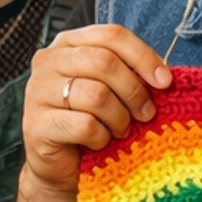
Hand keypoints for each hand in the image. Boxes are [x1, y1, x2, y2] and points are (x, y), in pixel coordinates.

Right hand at [22, 26, 171, 193]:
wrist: (64, 167)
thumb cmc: (93, 122)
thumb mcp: (114, 90)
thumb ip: (131, 74)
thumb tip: (164, 76)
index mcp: (69, 44)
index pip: (111, 35)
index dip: (143, 56)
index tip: (165, 82)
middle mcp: (48, 61)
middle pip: (104, 62)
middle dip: (134, 91)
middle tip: (146, 114)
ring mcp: (37, 91)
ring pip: (96, 95)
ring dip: (119, 118)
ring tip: (120, 130)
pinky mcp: (36, 124)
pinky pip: (85, 125)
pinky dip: (101, 138)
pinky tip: (99, 143)